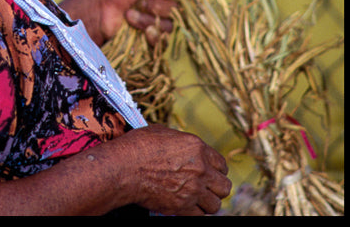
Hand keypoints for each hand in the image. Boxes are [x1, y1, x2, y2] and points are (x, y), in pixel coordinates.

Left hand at [61, 0, 187, 45]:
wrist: (95, 15)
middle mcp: (157, 9)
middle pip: (174, 11)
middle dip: (156, 7)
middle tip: (139, 3)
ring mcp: (152, 27)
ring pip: (167, 27)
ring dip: (148, 21)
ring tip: (129, 17)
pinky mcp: (147, 43)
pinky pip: (161, 42)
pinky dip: (152, 36)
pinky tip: (142, 32)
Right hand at [114, 124, 231, 215]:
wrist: (125, 167)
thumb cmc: (139, 146)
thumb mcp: (163, 133)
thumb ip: (181, 143)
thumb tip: (185, 148)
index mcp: (197, 147)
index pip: (222, 164)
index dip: (217, 170)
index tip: (210, 174)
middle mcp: (200, 169)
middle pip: (224, 187)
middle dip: (216, 188)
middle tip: (206, 188)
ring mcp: (193, 189)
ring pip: (215, 205)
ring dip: (207, 203)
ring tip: (197, 200)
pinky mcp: (183, 207)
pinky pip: (200, 216)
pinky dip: (196, 213)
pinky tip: (188, 207)